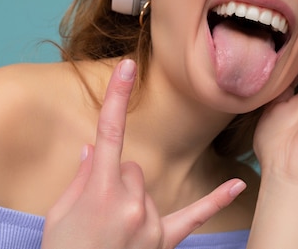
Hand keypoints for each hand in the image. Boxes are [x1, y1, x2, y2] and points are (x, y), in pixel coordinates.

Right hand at [41, 59, 245, 248]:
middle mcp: (132, 202)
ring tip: (112, 229)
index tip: (129, 66)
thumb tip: (93, 150)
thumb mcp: (60, 212)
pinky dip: (215, 201)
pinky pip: (194, 216)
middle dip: (117, 179)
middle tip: (97, 209)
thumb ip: (80, 177)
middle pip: (132, 167)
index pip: (109, 132)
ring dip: (133, 199)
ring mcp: (150, 223)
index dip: (118, 97)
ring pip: (147, 188)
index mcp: (101, 190)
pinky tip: (236, 184)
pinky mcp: (164, 241)